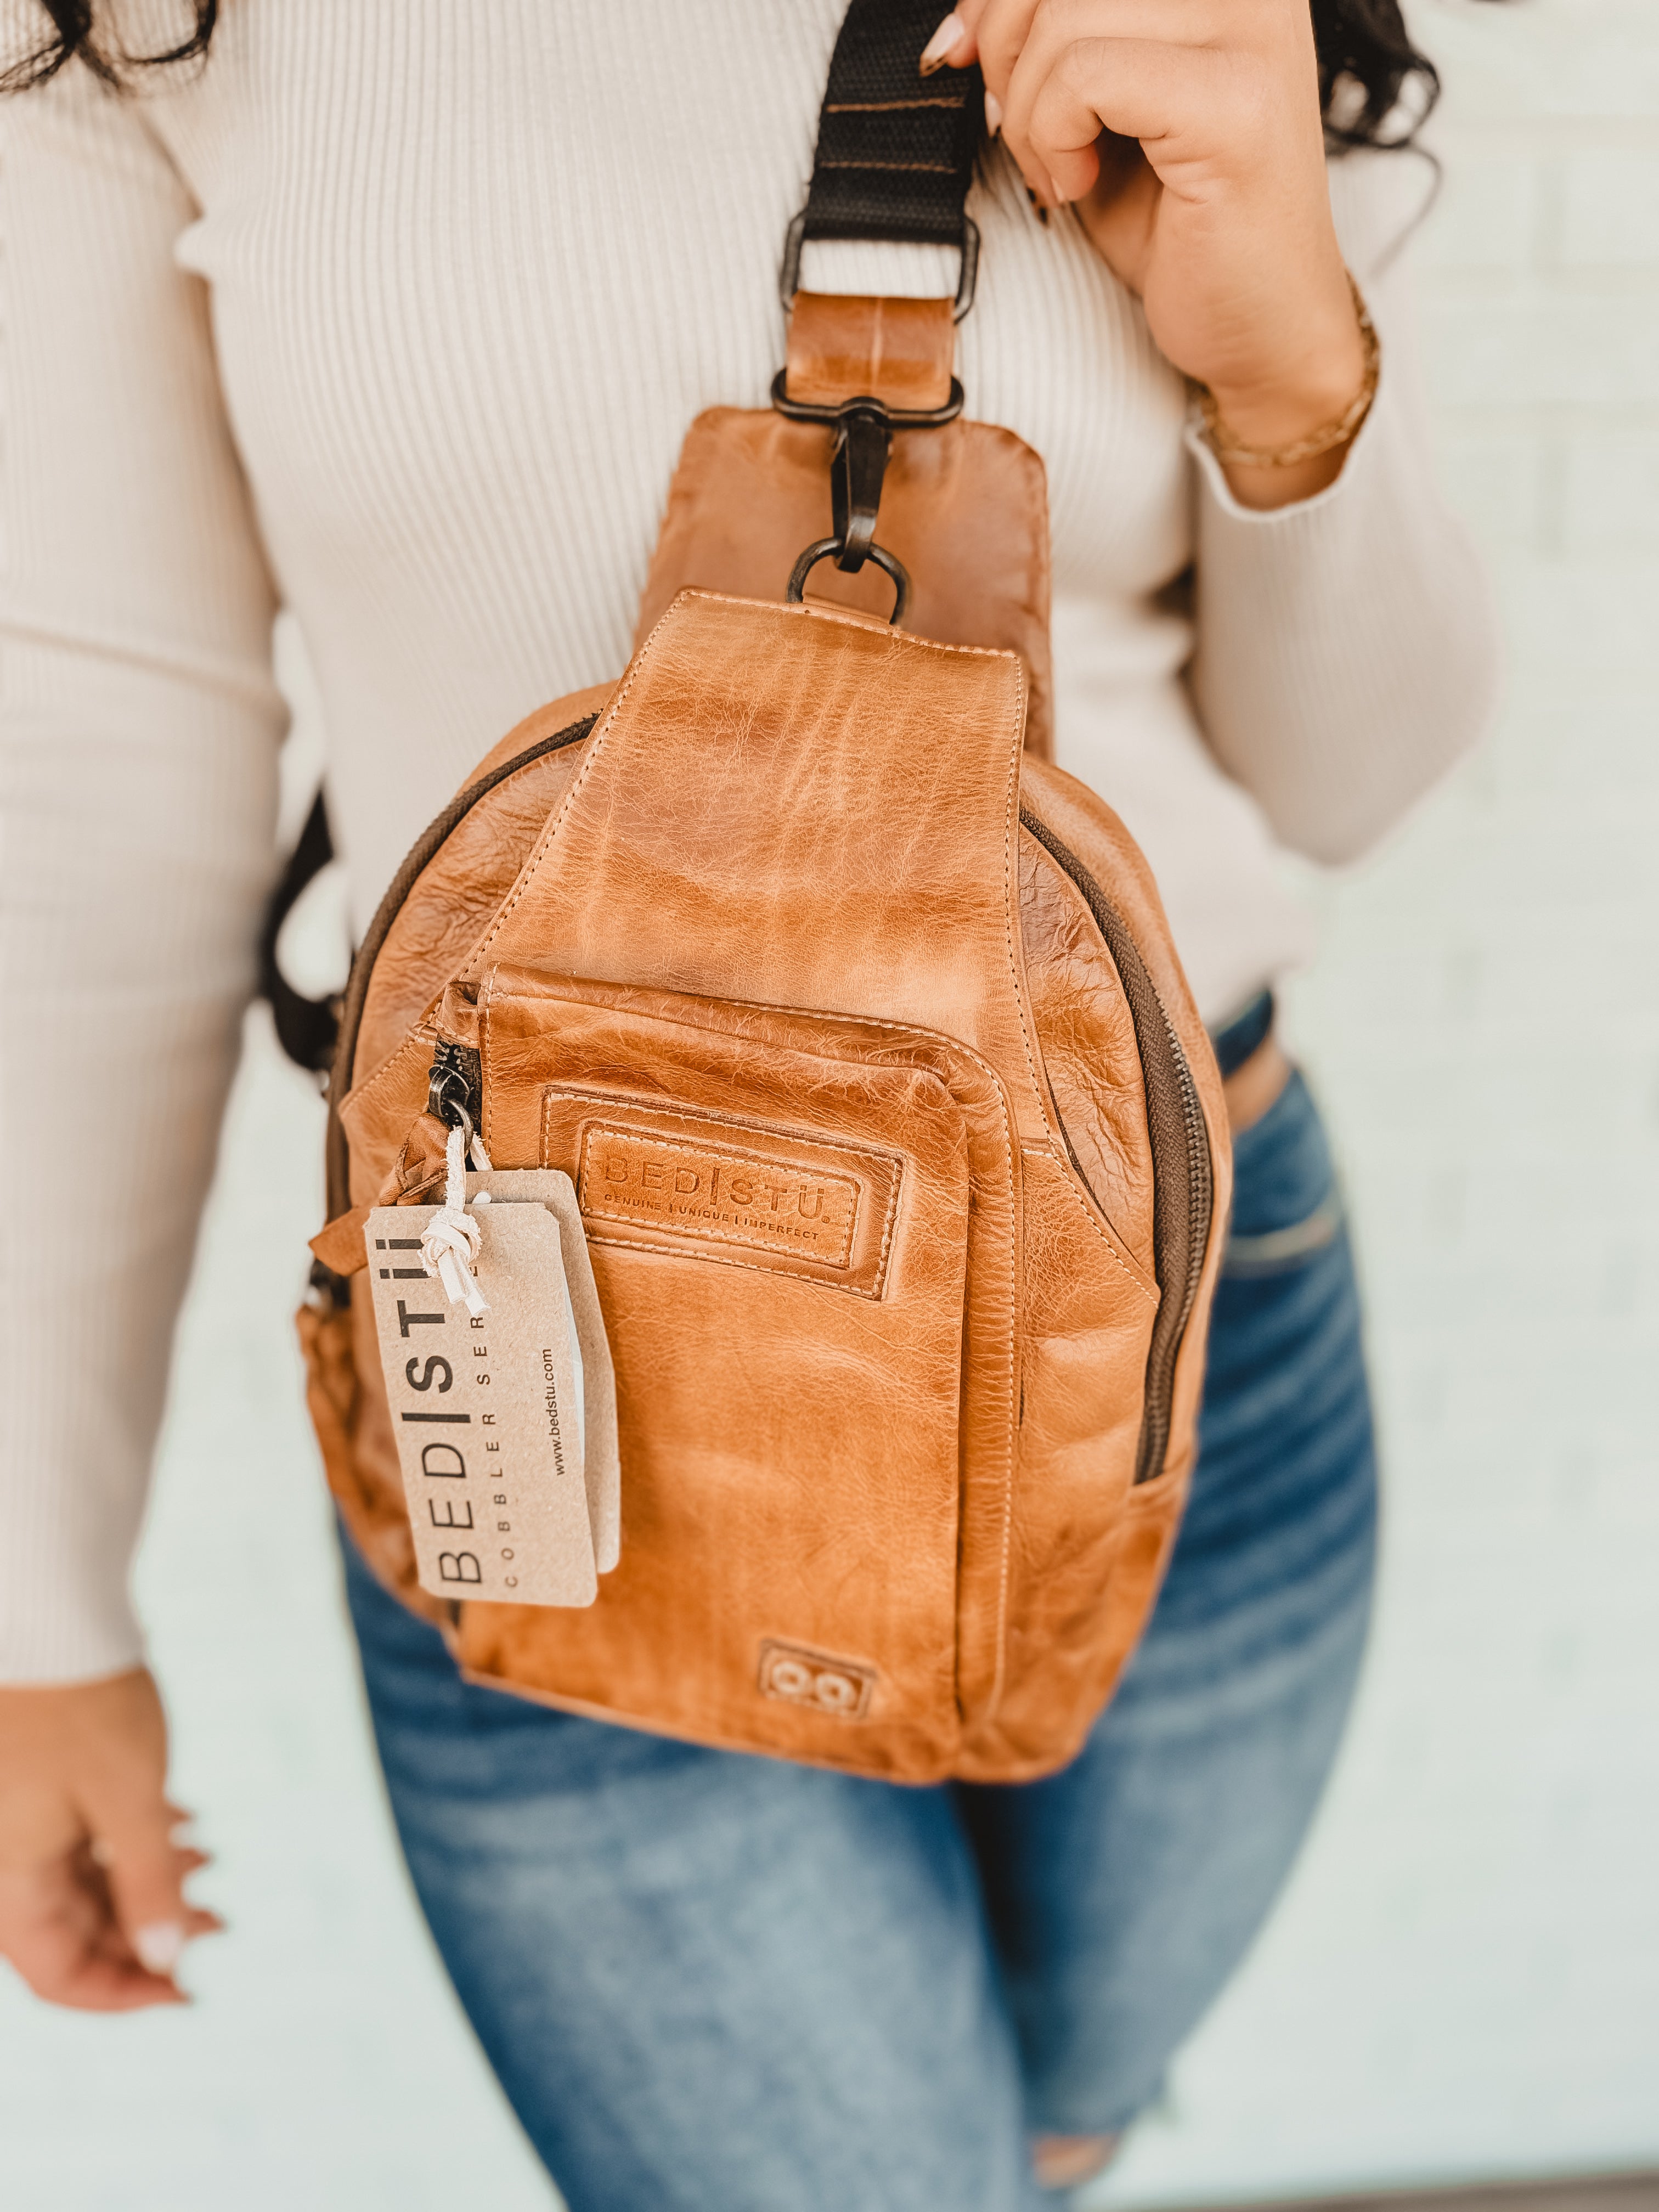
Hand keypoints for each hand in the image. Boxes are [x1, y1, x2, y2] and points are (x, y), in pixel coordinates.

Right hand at [0, 1667, 219, 2010]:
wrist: (47, 1612)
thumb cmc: (85, 1701)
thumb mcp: (131, 1799)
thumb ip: (149, 1884)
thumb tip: (168, 1960)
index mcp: (11, 1881)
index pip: (59, 1977)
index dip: (124, 1994)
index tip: (187, 1992)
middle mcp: (4, 1860)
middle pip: (73, 1932)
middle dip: (149, 1934)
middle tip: (223, 1921)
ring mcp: (15, 1821)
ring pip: (81, 1880)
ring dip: (146, 1883)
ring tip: (213, 1864)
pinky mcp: (32, 1784)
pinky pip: (77, 1837)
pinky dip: (130, 1842)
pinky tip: (184, 1827)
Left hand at [924, 1, 1367, 502]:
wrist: (1261, 328)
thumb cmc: (1182, 227)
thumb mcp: (1096, 111)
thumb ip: (1046, 45)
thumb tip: (963, 21)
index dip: (1002, 1)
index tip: (973, 59)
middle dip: (1006, 52)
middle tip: (1029, 134)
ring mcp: (1250, 33)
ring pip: (1065, 18)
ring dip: (1030, 111)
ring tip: (1063, 171)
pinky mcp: (1234, 104)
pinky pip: (1085, 76)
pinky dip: (1054, 138)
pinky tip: (1082, 184)